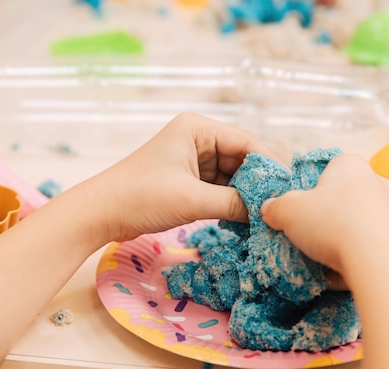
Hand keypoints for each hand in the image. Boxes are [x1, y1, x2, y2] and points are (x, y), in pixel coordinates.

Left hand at [83, 112, 279, 241]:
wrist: (100, 214)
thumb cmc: (141, 197)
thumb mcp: (192, 200)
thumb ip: (234, 204)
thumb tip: (268, 213)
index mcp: (197, 129)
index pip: (246, 142)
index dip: (269, 165)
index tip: (287, 189)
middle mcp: (197, 138)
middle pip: (241, 159)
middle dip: (256, 184)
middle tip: (278, 207)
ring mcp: (192, 159)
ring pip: (231, 176)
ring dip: (243, 196)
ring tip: (264, 216)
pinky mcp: (188, 179)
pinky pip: (218, 188)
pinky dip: (230, 203)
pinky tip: (243, 219)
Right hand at [260, 153, 388, 286]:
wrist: (381, 260)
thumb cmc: (331, 222)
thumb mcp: (288, 211)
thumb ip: (275, 208)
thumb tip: (270, 210)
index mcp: (350, 165)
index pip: (326, 173)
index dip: (308, 193)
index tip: (298, 214)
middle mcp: (377, 182)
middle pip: (343, 201)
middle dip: (326, 220)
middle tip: (309, 239)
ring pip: (359, 226)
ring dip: (342, 243)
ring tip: (324, 263)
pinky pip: (373, 249)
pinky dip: (358, 260)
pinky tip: (344, 275)